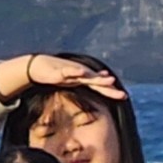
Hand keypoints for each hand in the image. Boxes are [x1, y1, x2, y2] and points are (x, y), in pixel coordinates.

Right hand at [0, 52, 126, 106]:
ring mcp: (72, 71)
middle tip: (122, 94)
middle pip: (98, 81)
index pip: (100, 87)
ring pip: (87, 74)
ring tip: (109, 78)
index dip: (111, 92)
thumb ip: (82, 85)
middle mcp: (81, 74)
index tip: (124, 97)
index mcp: (84, 79)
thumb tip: (88, 89)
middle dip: (109, 87)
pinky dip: (76, 71)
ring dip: (98, 77)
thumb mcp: (71, 82)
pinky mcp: (61, 69)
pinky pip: (69, 70)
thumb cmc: (56, 74)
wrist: (37, 65)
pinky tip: (82, 72)